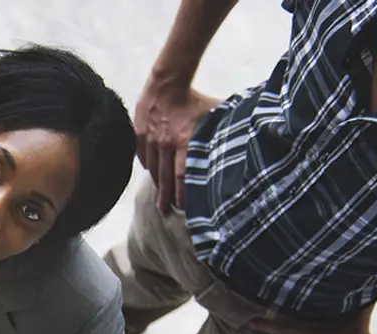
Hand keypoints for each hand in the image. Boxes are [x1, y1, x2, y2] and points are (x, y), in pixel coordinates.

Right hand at [133, 80, 219, 212]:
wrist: (167, 82)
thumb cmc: (194, 98)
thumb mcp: (212, 114)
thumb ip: (219, 131)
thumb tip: (236, 141)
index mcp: (184, 142)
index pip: (183, 175)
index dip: (182, 193)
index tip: (182, 207)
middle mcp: (165, 144)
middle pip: (164, 177)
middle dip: (165, 195)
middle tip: (164, 209)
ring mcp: (150, 140)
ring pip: (152, 167)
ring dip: (155, 182)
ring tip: (158, 194)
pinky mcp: (139, 134)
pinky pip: (142, 155)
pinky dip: (147, 164)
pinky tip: (151, 171)